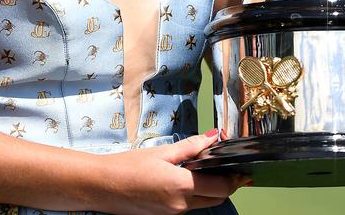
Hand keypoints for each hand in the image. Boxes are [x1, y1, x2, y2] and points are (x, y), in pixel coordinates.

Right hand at [97, 131, 249, 214]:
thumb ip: (191, 146)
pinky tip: (187, 179)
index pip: (221, 187)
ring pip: (203, 203)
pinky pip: (188, 206)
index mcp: (181, 186)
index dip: (235, 179)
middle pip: (216, 198)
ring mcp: (172, 213)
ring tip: (207, 171)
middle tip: (230, 169)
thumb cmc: (127, 167)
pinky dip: (194, 194)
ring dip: (211, 190)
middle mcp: (180, 204)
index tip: (243, 170)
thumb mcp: (161, 152)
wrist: (101, 186)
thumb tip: (214, 137)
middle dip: (227, 186)